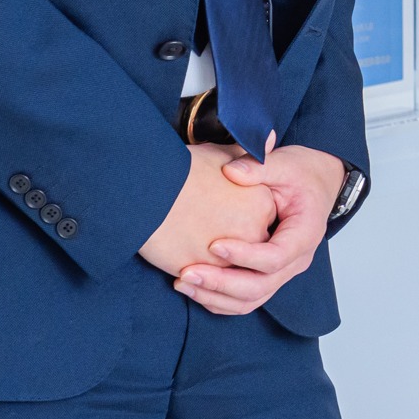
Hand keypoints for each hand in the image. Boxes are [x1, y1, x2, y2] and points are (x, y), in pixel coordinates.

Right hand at [139, 142, 278, 277]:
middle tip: (204, 226)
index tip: (218, 209)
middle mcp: (255, 232)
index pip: (261, 219)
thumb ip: (251, 157)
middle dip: (233, 242)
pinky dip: (199, 274)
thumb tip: (270, 139)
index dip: (240, 216)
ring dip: (215, 263)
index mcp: (263, 203)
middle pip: (249, 246)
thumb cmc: (184, 170)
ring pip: (230, 267)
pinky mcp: (205, 272)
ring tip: (190, 242)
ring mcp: (231, 256)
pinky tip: (182, 258)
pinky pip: (208, 280)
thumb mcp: (224, 154)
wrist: (149, 189)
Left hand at [173, 145, 348, 315]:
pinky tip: (193, 289)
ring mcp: (283, 273)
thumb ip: (259, 167)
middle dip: (220, 284)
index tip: (213, 244)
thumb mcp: (285, 164)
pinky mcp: (268, 277)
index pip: (275, 257)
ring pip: (250, 301)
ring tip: (183, 283)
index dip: (244, 255)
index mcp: (305, 234)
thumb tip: (230, 172)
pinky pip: (244, 301)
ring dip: (215, 297)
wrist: (316, 184)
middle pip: (259, 287)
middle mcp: (296, 260)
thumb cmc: (301, 175)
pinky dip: (218, 300)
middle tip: (187, 273)